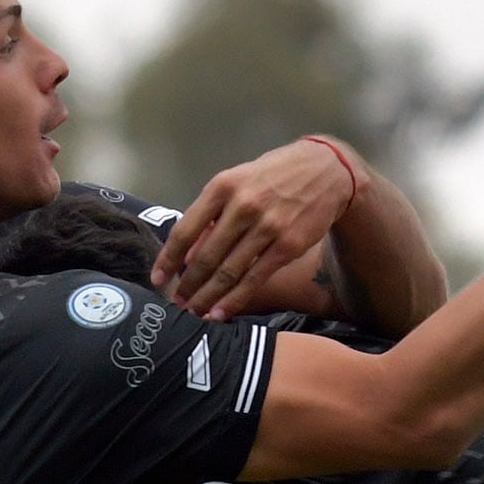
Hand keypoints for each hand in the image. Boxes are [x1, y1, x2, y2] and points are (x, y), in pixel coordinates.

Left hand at [151, 137, 359, 318]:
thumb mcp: (237, 182)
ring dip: (207, 297)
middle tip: (176, 304)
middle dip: (187, 285)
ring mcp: (266, 227)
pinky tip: (220, 313)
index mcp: (222, 186)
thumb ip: (211, 215)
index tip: (157, 279)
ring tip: (194, 313)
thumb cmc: (273, 177)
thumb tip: (185, 253)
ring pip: (228, 272)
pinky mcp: (287, 246)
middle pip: (205, 256)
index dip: (168, 258)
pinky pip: (254, 279)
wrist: (326, 170)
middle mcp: (242, 206)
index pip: (185, 229)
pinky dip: (234, 300)